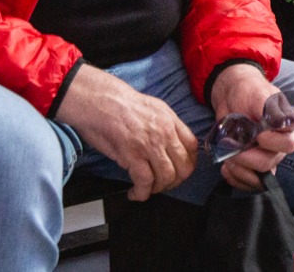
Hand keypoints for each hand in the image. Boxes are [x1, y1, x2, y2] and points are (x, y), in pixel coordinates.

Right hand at [55, 64, 197, 200]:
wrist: (101, 100)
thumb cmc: (119, 104)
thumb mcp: (152, 108)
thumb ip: (164, 126)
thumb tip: (169, 145)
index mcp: (170, 120)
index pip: (192, 146)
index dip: (188, 162)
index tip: (180, 170)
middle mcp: (164, 133)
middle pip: (184, 166)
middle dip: (175, 181)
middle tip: (163, 183)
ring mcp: (150, 145)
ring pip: (167, 177)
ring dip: (158, 188)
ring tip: (147, 189)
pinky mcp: (133, 155)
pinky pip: (145, 181)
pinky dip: (141, 193)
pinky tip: (135, 193)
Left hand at [209, 64, 293, 190]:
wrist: (232, 96)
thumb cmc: (248, 91)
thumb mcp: (258, 93)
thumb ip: (269, 107)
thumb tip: (280, 122)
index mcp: (288, 126)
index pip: (288, 143)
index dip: (271, 142)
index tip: (256, 134)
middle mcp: (280, 145)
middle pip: (269, 162)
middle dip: (247, 157)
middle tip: (231, 145)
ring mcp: (267, 156)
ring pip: (259, 176)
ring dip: (240, 170)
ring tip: (227, 157)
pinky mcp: (253, 166)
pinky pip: (249, 182)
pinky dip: (235, 178)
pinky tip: (226, 168)